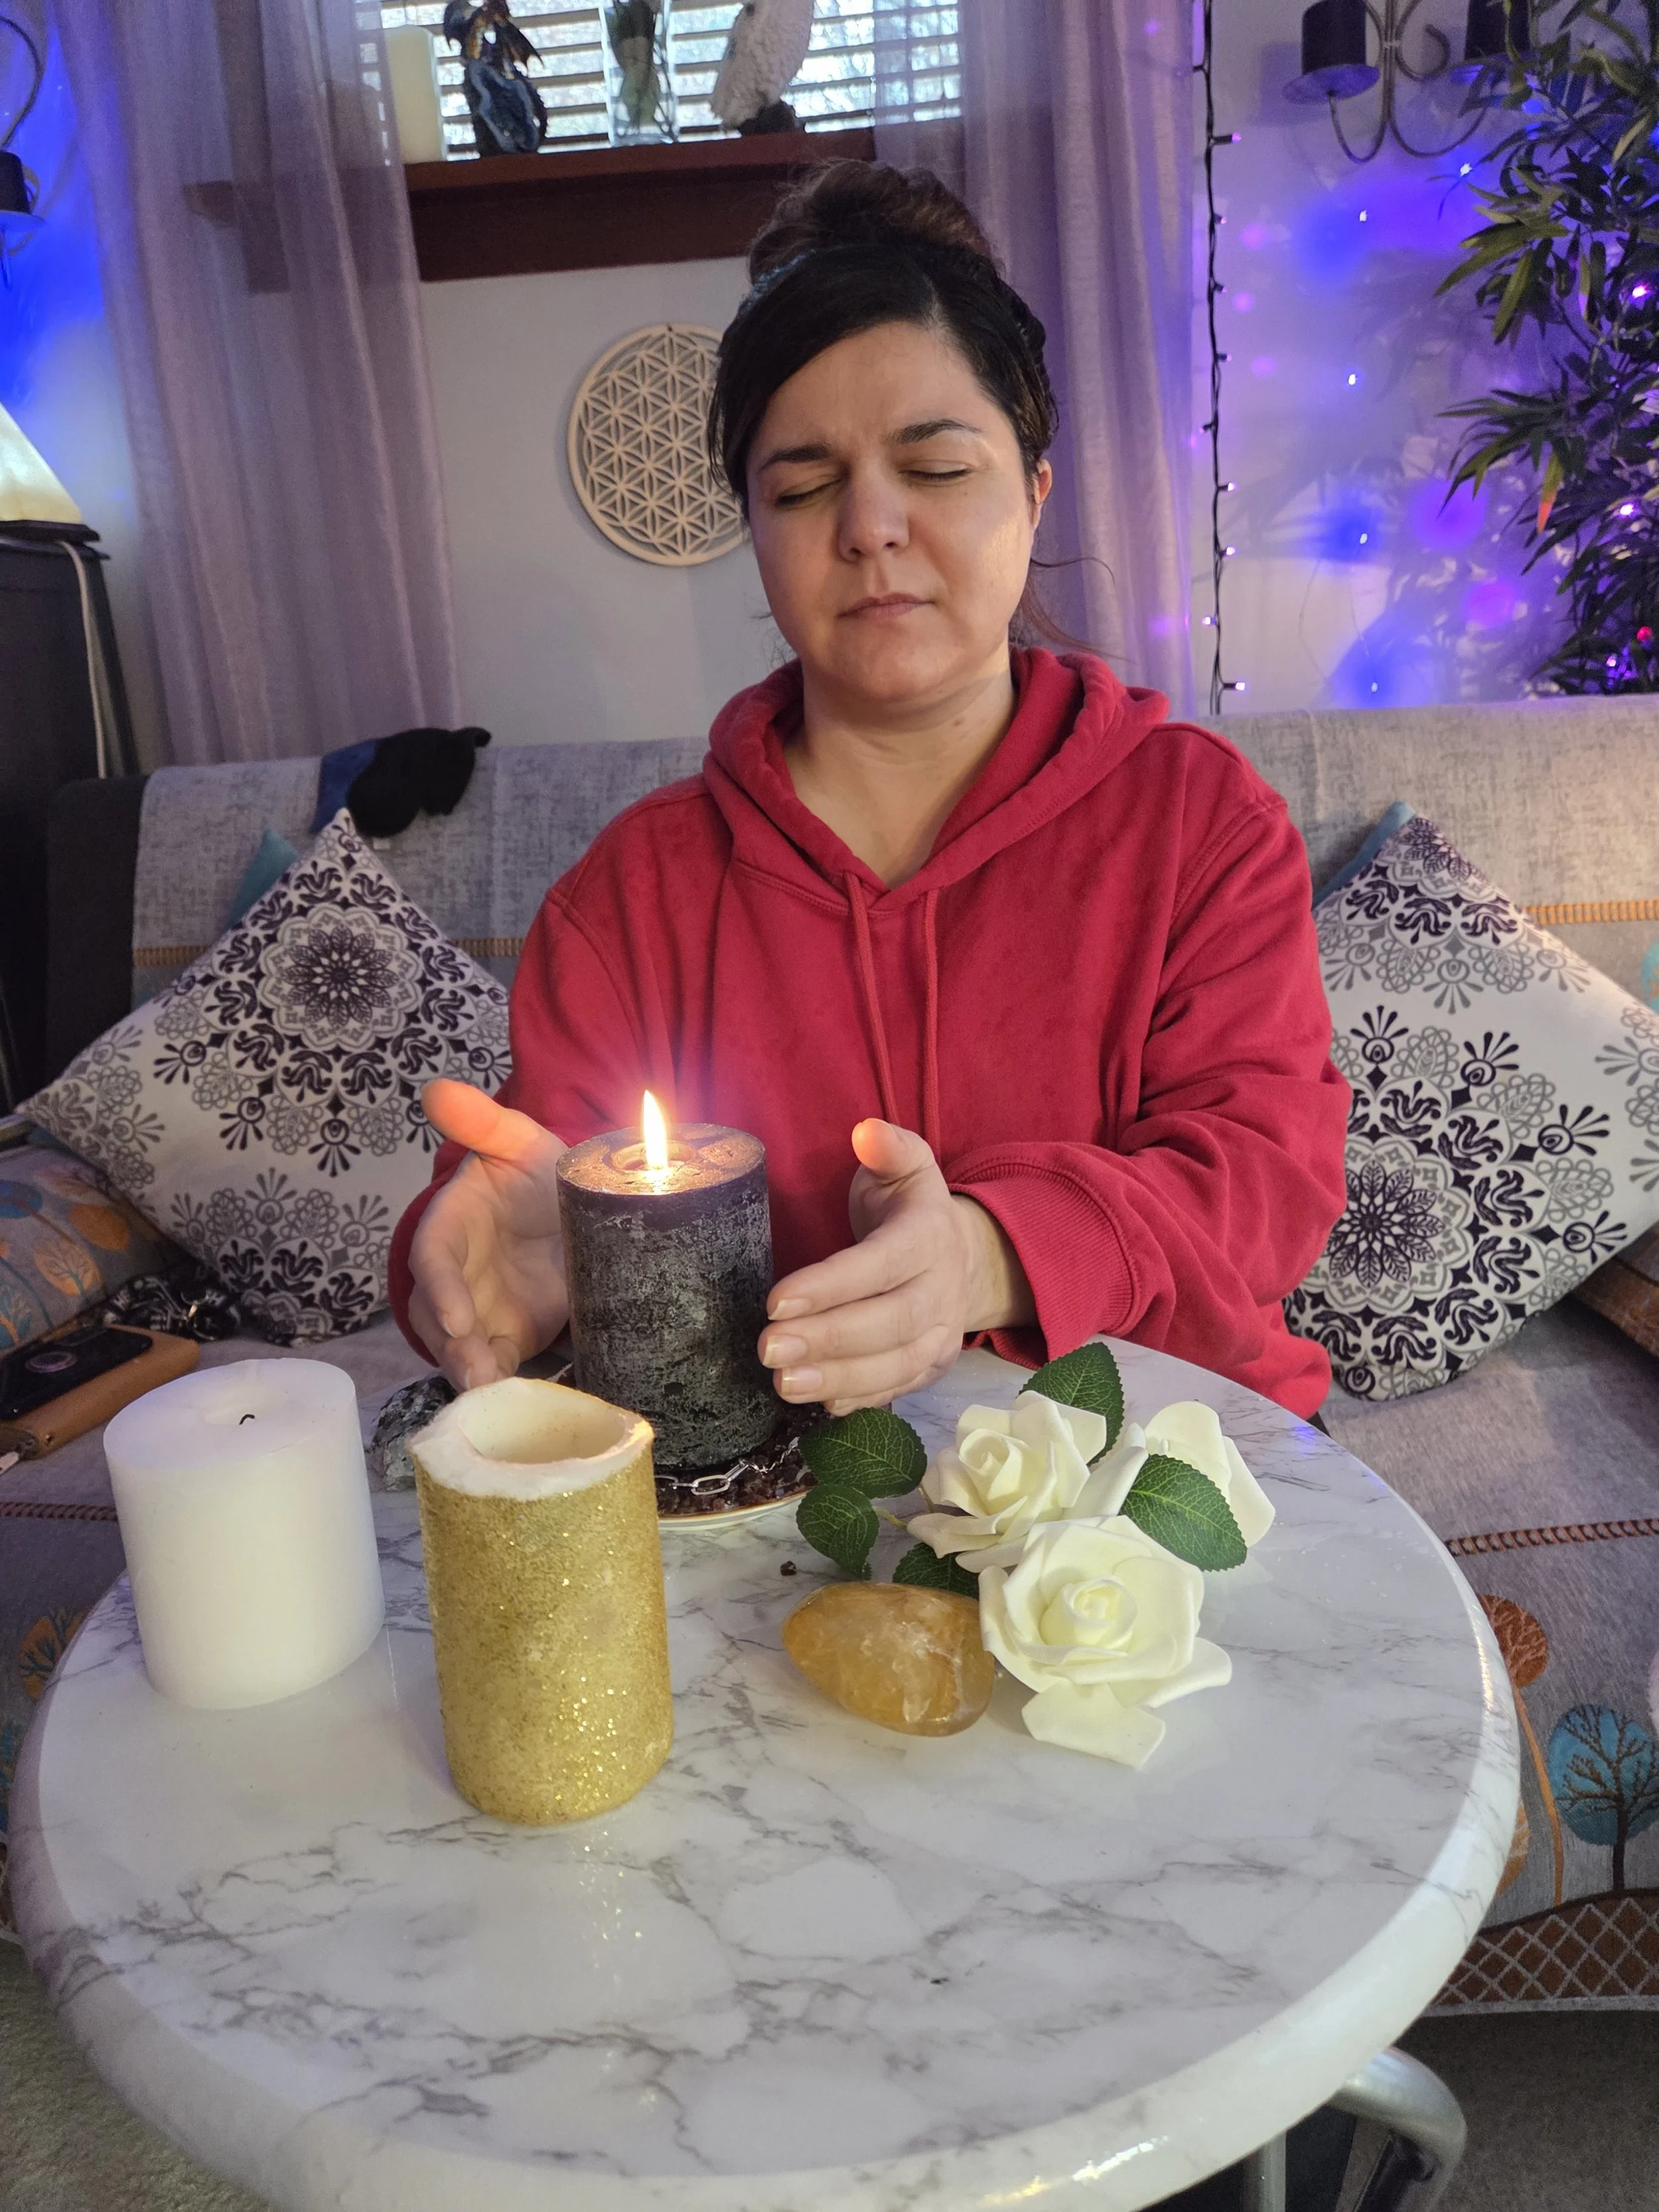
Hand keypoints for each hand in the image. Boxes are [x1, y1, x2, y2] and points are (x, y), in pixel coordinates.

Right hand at [406, 1079, 570, 1390]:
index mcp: (452, 1225)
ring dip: (472, 1373)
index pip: (434, 1258)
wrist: (573, 1213)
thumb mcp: (521, 1143)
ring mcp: (478, 1311)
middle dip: (453, 1346)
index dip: (441, 1287)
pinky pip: (495, 1367)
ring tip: (491, 1395)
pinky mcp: (507, 1337)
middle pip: (437, 1317)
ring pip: (459, 1349)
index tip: (456, 1315)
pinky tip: (512, 1406)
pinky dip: (500, 1387)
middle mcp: (456, 1275)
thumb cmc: (535, 1176)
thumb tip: (438, 1089)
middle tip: (477, 1372)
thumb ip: (484, 1122)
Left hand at [759, 1119, 1033, 1413]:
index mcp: (930, 1237)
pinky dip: (860, 1400)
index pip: (881, 1264)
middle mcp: (942, 1290)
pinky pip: (898, 1389)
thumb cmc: (912, 1212)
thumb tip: (866, 1132)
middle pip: (890, 1322)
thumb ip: (890, 1149)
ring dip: (838, 1378)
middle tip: (768, 1348)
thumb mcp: (908, 1168)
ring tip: (783, 1383)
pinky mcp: (932, 1367)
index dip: (831, 1285)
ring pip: (896, 1364)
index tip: (775, 1301)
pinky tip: (819, 1405)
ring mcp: (941, 1335)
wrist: (965, 1259)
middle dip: (828, 1339)